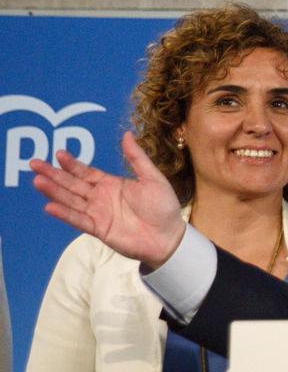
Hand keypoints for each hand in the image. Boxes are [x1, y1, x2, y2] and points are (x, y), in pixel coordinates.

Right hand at [31, 131, 185, 267]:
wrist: (170, 237)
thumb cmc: (164, 207)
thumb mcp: (152, 178)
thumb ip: (136, 158)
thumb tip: (127, 134)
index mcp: (111, 184)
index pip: (86, 172)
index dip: (72, 164)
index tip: (58, 154)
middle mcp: (101, 198)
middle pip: (72, 184)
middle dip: (54, 175)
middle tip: (34, 164)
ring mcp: (98, 214)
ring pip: (72, 200)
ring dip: (54, 192)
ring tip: (37, 181)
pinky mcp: (99, 229)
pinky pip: (79, 221)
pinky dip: (65, 214)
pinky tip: (50, 206)